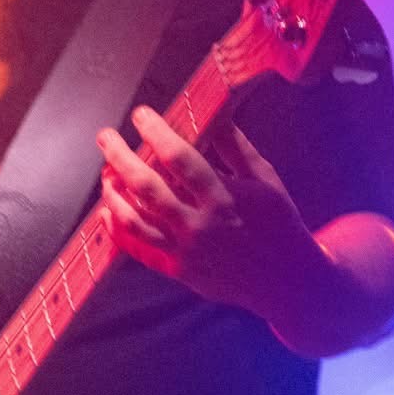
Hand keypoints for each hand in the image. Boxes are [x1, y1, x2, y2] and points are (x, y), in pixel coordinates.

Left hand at [96, 104, 319, 317]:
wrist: (288, 281)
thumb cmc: (279, 223)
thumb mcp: (266, 179)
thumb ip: (236, 147)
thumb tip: (212, 113)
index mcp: (224, 198)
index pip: (180, 158)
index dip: (155, 132)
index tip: (140, 114)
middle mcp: (201, 226)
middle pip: (147, 187)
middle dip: (120, 157)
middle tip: (105, 137)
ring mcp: (187, 252)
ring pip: (134, 220)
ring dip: (113, 194)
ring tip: (106, 174)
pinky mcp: (179, 272)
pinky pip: (138, 250)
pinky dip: (117, 230)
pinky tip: (108, 211)